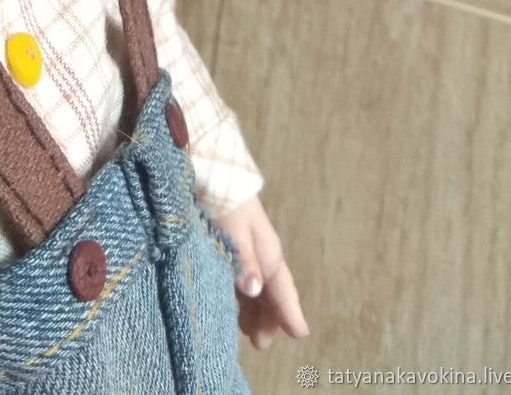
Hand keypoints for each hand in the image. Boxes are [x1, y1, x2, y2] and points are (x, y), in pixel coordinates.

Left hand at [211, 194, 309, 349]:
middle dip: (269, 317)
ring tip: (247, 332)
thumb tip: (255, 291)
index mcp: (266, 250)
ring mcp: (244, 248)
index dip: (289, 311)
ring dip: (254, 309)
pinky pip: (240, 277)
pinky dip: (239, 296)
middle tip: (260, 344)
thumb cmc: (225, 196)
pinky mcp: (227, 244)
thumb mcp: (234, 227)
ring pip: (255, 286)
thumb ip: (243, 258)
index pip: (281, 287)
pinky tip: (232, 304)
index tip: (301, 334)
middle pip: (270, 290)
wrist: (210, 166)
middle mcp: (259, 252)